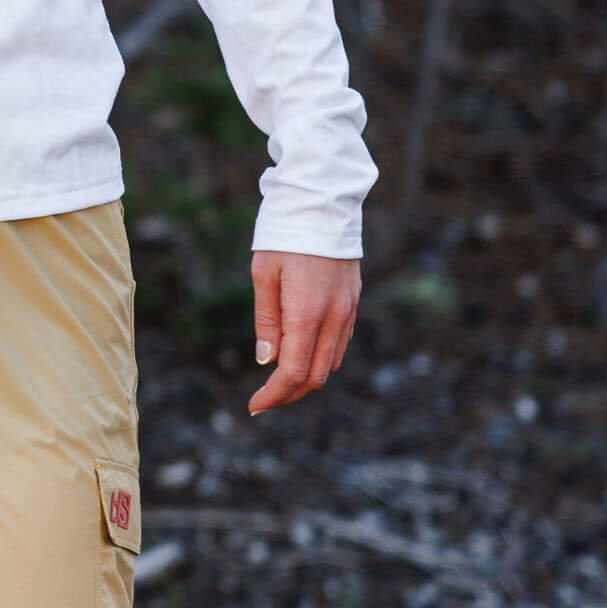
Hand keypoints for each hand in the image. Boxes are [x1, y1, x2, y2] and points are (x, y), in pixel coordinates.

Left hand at [247, 250, 359, 416]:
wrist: (322, 202)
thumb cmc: (285, 235)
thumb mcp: (264, 275)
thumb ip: (267, 321)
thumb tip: (267, 362)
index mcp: (307, 313)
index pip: (293, 373)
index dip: (274, 395)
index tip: (254, 405)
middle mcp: (333, 318)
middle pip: (315, 377)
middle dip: (289, 394)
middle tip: (263, 400)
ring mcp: (348, 311)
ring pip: (330, 364)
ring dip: (305, 379)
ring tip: (279, 382)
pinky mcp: (353, 302)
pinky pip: (339, 344)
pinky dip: (320, 360)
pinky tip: (301, 355)